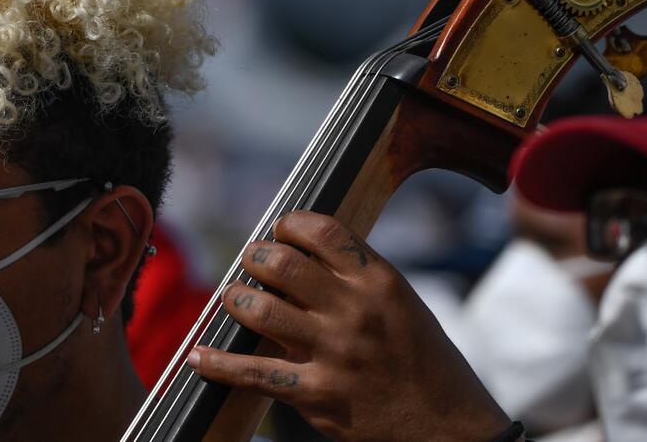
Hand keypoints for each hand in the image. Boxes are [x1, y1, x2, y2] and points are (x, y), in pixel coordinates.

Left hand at [188, 211, 512, 441]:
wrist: (446, 426)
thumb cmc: (422, 361)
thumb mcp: (402, 304)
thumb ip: (356, 279)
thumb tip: (301, 252)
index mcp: (379, 281)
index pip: (321, 230)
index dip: (289, 225)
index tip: (279, 231)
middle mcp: (355, 311)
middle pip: (282, 264)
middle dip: (255, 258)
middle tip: (251, 263)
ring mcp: (334, 353)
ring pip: (260, 310)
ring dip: (236, 300)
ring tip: (235, 300)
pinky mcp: (316, 394)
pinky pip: (253, 373)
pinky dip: (219, 365)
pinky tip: (200, 357)